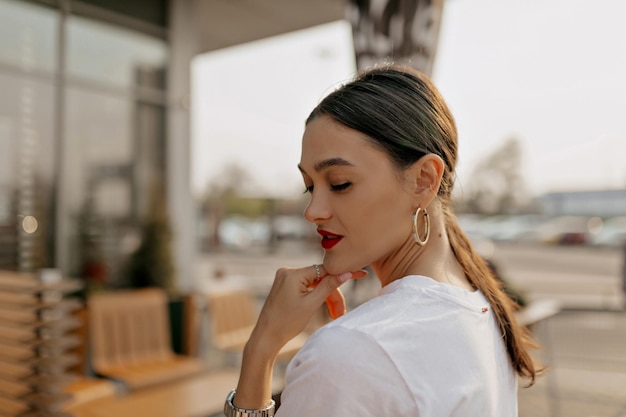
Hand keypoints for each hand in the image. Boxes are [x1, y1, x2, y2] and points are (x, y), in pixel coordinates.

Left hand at [249, 265, 367, 355]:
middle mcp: (287, 272)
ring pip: (314, 284)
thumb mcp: (311, 304)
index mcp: (293, 273)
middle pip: (320, 279)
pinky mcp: (285, 286)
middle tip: (340, 312)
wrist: (266, 337)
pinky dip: (315, 297)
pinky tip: (324, 308)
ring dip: (325, 298)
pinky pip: (306, 287)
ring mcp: (285, 278)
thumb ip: (329, 286)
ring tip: (334, 315)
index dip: (343, 274)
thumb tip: (346, 272)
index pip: (324, 270)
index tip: (361, 274)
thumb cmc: (287, 322)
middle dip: (332, 295)